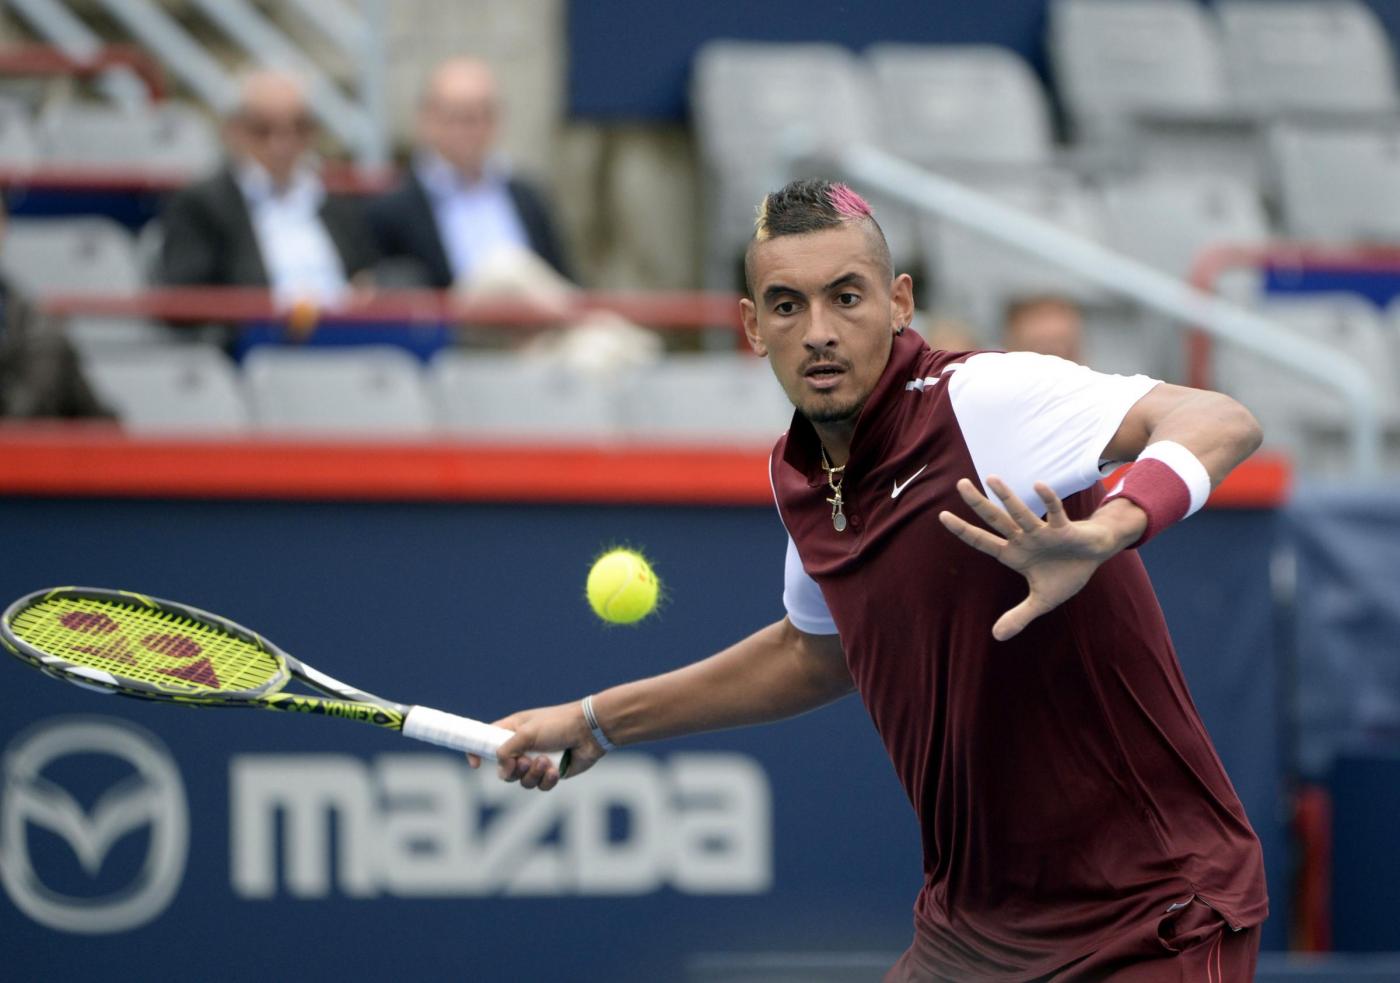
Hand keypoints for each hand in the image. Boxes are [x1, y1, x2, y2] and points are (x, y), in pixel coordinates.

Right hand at [465, 700, 608, 790]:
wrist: (590, 732)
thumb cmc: (559, 724)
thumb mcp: (528, 732)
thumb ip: (507, 748)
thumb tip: (499, 764)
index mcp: (513, 730)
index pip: (486, 741)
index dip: (477, 752)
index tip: (475, 764)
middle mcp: (522, 747)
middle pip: (503, 770)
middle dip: (512, 770)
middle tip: (525, 762)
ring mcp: (536, 761)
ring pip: (522, 781)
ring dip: (533, 774)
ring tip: (546, 762)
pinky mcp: (551, 773)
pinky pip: (540, 786)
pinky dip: (547, 780)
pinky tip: (555, 769)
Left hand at [938, 475, 1144, 641]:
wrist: (1094, 557)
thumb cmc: (1065, 573)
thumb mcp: (1041, 601)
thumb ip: (1019, 616)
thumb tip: (997, 637)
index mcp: (1013, 554)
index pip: (982, 541)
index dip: (963, 531)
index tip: (942, 516)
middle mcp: (1023, 539)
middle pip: (995, 519)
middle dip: (978, 503)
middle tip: (960, 483)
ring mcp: (1041, 532)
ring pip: (1020, 513)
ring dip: (1007, 497)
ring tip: (991, 478)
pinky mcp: (1063, 529)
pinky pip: (1054, 512)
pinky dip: (1048, 500)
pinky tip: (1037, 485)